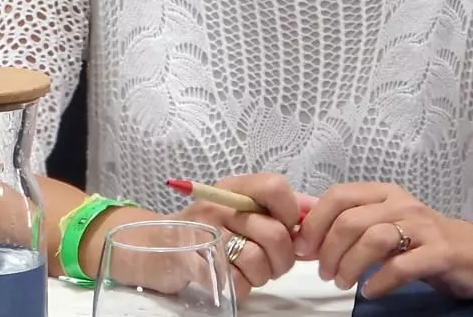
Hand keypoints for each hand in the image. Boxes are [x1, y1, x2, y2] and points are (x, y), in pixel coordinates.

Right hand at [168, 173, 308, 297]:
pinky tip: (231, 277)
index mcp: (232, 188)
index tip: (285, 227)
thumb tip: (315, 210)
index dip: (290, 213)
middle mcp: (217, 206)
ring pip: (259, 261)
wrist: (157, 247)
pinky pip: (238, 282)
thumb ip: (278, 208)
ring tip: (248, 270)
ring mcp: (204, 234)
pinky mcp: (195, 263)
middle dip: (283, 258)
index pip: (276, 187)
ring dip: (262, 275)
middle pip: (276, 234)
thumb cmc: (207, 229)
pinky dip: (242, 286)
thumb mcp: (239, 208)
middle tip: (272, 262)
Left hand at [297, 182, 472, 298]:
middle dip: (328, 250)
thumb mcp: (384, 225)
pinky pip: (402, 266)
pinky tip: (370, 291)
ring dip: (349, 265)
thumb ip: (350, 226)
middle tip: (324, 273)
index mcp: (383, 193)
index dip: (314, 223)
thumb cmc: (422, 242)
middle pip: (350, 220)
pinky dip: (379, 281)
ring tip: (342, 282)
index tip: (303, 249)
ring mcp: (423, 226)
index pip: (337, 196)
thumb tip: (304, 236)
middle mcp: (402, 204)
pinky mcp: (441, 252)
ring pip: (373, 239)